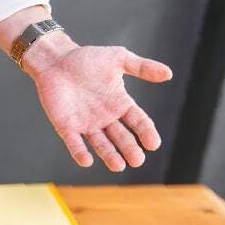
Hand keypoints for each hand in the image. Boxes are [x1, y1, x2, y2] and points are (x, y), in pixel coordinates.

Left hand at [23, 37, 172, 170]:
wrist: (56, 60)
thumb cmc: (87, 59)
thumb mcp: (118, 58)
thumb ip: (142, 67)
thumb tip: (169, 74)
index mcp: (120, 103)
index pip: (138, 121)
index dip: (146, 132)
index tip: (153, 144)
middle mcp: (106, 117)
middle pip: (122, 137)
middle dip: (129, 149)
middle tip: (137, 160)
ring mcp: (86, 124)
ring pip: (101, 144)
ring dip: (109, 155)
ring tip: (118, 166)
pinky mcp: (67, 127)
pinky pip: (75, 143)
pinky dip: (80, 152)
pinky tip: (87, 161)